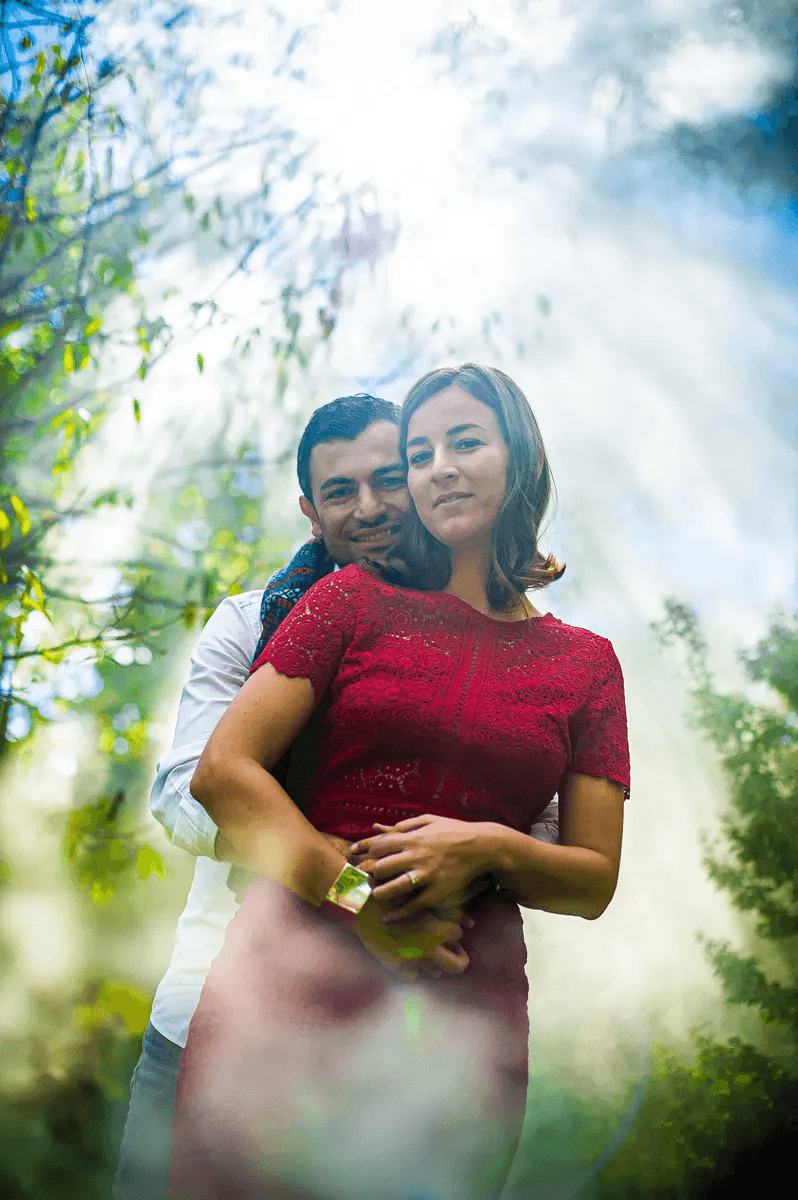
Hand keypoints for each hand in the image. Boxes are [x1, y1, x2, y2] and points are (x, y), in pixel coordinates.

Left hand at [350, 815, 489, 921]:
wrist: (482, 847)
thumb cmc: (455, 831)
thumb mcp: (431, 820)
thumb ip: (407, 824)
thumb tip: (384, 828)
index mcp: (413, 839)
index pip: (379, 846)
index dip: (367, 852)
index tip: (363, 857)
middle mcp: (417, 857)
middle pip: (382, 867)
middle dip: (372, 873)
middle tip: (369, 878)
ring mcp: (427, 876)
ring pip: (394, 888)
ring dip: (380, 893)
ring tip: (376, 895)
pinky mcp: (437, 893)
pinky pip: (413, 907)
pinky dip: (398, 915)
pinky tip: (388, 919)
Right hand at [354, 896, 471, 980]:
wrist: (361, 906)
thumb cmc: (391, 895)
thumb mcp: (420, 898)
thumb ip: (446, 910)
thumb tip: (470, 922)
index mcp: (436, 929)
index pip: (458, 934)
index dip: (453, 930)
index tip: (448, 927)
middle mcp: (428, 949)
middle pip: (458, 966)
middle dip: (459, 958)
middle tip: (452, 950)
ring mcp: (412, 961)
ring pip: (435, 973)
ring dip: (434, 963)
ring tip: (425, 950)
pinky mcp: (395, 967)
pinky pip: (412, 976)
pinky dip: (413, 968)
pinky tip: (408, 956)